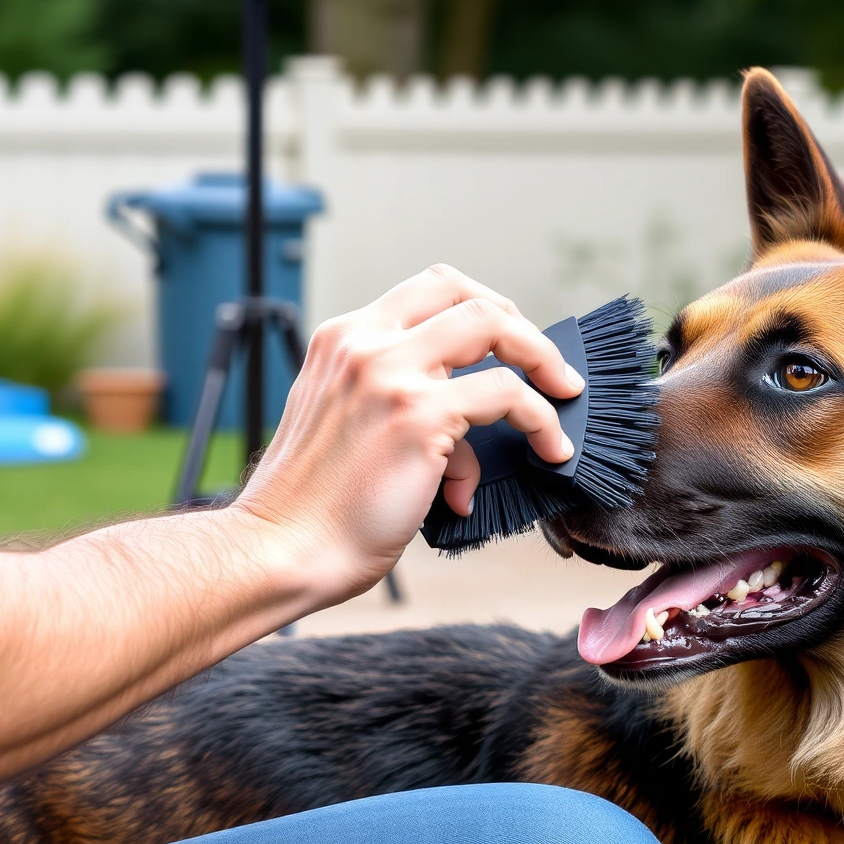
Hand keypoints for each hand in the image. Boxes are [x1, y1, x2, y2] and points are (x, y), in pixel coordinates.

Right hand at [232, 265, 583, 607]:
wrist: (281, 551)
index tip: (507, 344)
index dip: (480, 308)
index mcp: (341, 340)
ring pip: (494, 324)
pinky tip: (549, 450)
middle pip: (464, 292)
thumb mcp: (347, 426)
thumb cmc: (314, 509)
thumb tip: (474, 416)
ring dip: (541, 360)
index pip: (426, 291)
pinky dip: (540, 419)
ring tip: (561, 400)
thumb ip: (398, 401)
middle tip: (546, 368)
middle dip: (518, 325)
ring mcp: (390, 373)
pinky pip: (506, 394)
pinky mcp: (418, 415)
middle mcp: (363, 344)